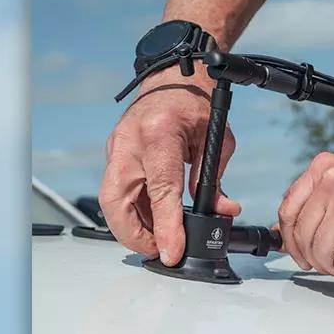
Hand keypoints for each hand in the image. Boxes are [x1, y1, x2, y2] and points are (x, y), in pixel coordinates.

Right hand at [99, 73, 239, 265]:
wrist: (171, 80)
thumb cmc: (195, 106)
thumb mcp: (218, 142)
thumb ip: (216, 181)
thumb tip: (222, 212)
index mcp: (160, 134)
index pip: (161, 190)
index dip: (165, 227)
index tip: (172, 253)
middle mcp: (130, 142)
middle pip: (117, 201)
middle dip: (134, 236)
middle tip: (158, 253)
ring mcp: (117, 149)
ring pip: (111, 202)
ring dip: (132, 229)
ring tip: (158, 244)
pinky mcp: (114, 156)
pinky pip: (117, 195)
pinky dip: (132, 216)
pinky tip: (151, 227)